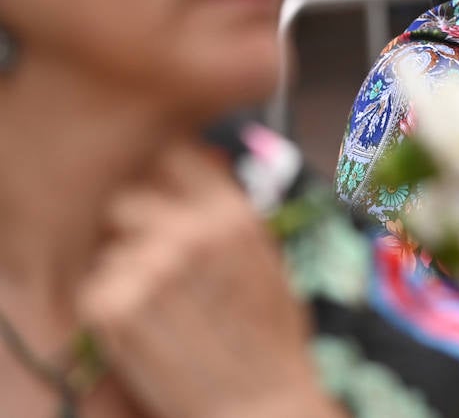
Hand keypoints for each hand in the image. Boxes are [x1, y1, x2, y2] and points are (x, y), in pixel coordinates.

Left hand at [76, 141, 344, 417]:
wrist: (261, 404)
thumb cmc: (271, 340)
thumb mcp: (270, 261)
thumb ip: (233, 215)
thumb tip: (204, 160)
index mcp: (234, 213)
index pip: (173, 157)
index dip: (165, 181)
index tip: (168, 205)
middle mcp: (193, 231)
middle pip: (127, 201)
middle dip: (135, 229)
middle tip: (155, 269)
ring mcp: (151, 267)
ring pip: (110, 249)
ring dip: (124, 274)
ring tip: (160, 312)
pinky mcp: (116, 307)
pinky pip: (95, 289)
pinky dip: (111, 312)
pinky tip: (145, 332)